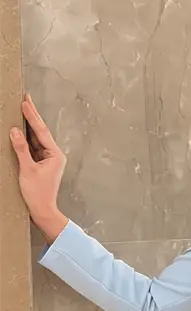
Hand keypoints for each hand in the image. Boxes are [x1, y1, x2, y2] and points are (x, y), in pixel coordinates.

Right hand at [9, 95, 67, 242]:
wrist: (43, 211)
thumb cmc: (38, 194)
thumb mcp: (27, 169)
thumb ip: (21, 149)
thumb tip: (15, 131)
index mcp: (55, 155)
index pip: (41, 131)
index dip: (32, 116)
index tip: (25, 102)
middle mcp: (54, 155)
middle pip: (40, 132)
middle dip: (32, 116)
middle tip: (25, 99)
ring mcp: (48, 160)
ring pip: (36, 139)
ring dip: (29, 126)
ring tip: (22, 109)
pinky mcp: (41, 165)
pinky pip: (33, 148)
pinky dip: (26, 139)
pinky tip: (20, 129)